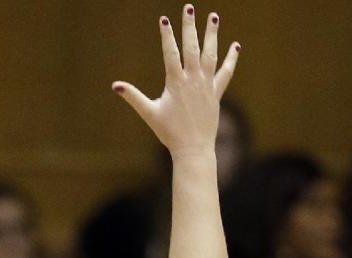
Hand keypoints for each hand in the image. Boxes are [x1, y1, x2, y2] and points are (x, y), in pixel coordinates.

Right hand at [114, 7, 239, 157]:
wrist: (193, 149)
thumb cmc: (169, 133)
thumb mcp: (150, 114)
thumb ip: (134, 97)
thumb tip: (115, 86)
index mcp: (176, 82)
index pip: (170, 52)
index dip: (167, 35)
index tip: (164, 19)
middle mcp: (193, 79)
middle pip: (192, 47)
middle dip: (190, 26)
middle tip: (189, 7)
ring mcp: (206, 85)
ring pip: (210, 54)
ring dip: (212, 34)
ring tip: (214, 16)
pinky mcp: (216, 93)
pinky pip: (226, 72)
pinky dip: (231, 59)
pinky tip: (235, 45)